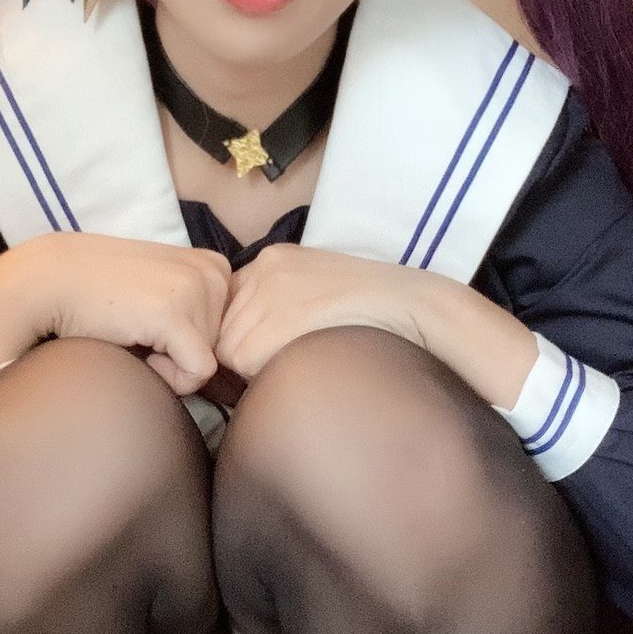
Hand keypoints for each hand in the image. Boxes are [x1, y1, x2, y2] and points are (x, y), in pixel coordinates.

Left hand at [211, 245, 426, 384]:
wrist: (409, 305)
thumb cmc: (370, 311)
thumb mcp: (316, 293)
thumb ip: (279, 309)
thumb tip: (242, 351)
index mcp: (272, 260)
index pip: (226, 308)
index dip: (240, 338)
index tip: (263, 354)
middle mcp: (264, 268)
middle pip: (223, 329)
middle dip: (243, 355)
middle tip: (277, 367)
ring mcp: (271, 288)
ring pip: (230, 348)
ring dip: (252, 368)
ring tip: (292, 366)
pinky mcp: (281, 313)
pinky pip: (245, 359)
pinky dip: (262, 373)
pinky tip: (296, 367)